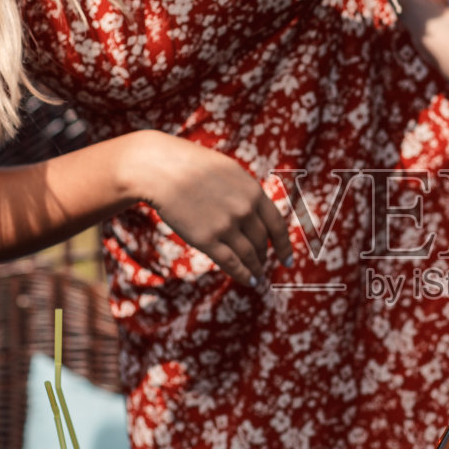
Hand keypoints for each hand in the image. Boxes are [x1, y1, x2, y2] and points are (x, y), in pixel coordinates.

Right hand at [126, 131, 293, 285]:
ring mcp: (226, 225)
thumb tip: (256, 211)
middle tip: (263, 264)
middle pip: (261, 242)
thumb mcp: (229, 172)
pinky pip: (231, 263)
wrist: (161, 169)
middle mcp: (244, 210)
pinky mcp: (206, 239)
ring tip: (257, 277)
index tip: (287, 259)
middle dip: (264, 256)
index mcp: (253, 191)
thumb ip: (245, 192)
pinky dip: (243, 275)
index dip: (284, 245)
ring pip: (249, 255)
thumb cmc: (192, 166)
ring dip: (255, 269)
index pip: (277, 225)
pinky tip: (249, 281)